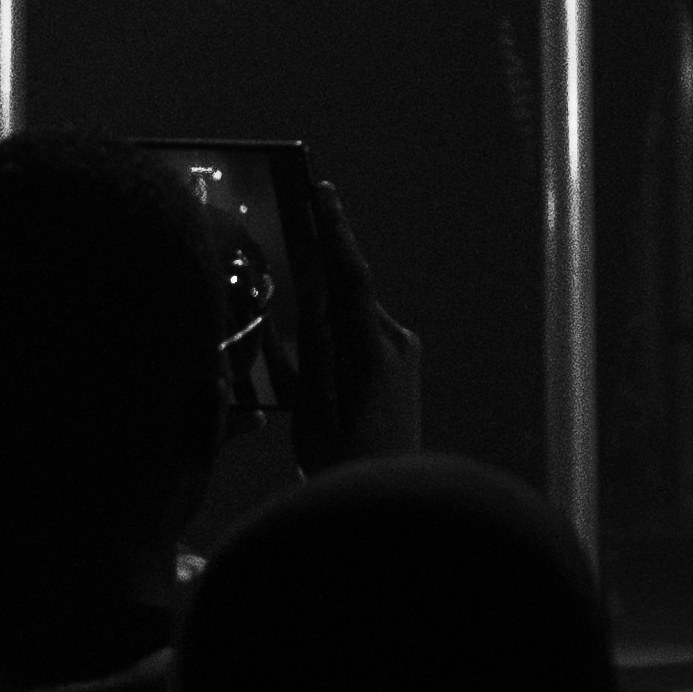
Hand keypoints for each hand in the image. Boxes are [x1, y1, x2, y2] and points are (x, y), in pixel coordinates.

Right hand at [291, 169, 423, 468]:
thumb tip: (308, 305)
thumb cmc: (344, 464)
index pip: (351, 276)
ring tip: (295, 338)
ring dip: (324, 313)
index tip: (321, 190)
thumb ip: (308, 356)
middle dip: (316, 271)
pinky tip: (316, 359)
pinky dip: (337, 331)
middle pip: (349, 291)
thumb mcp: (311, 412)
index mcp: (371, 351)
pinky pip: (362, 331)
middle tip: (287, 247)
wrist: (393, 501)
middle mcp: (397, 342)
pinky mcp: (404, 361)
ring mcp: (405, 351)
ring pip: (354, 313)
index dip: (335, 230)